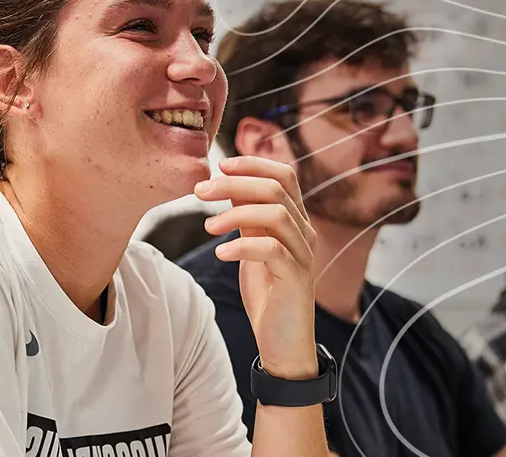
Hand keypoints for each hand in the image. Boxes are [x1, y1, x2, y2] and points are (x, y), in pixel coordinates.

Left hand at [196, 156, 318, 378]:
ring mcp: (303, 254)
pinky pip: (272, 250)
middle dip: (235, 184)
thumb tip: (225, 185)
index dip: (253, 164)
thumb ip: (246, 218)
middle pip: (276, 189)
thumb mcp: (252, 247)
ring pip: (276, 215)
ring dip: (236, 213)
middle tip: (200, 191)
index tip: (219, 166)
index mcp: (296, 220)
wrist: (284, 341)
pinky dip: (243, 246)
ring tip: (208, 227)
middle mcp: (304, 232)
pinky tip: (221, 253)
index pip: (284, 175)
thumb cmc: (268, 292)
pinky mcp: (296, 278)